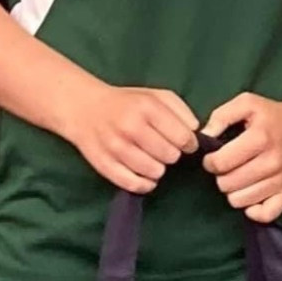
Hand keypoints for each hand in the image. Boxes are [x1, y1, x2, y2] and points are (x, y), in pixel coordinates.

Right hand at [59, 83, 198, 194]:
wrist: (85, 109)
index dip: (190, 144)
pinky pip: (134, 185)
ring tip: (154, 160)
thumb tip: (196, 132)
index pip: (182, 137)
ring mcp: (116, 148)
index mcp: (147, 108)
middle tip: (165, 149)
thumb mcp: (156, 96)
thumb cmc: (128, 102)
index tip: (187, 144)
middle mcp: (131, 127)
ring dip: (159, 169)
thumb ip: (181, 111)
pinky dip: (145, 184)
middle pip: (170, 156)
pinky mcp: (104, 165)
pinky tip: (146, 175)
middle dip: (173, 155)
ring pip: (154, 172)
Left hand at [199, 92, 281, 222]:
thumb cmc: (273, 115)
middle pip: (227, 184)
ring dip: (234, 191)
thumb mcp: (247, 103)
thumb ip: (221, 115)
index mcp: (260, 138)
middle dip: (221, 176)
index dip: (210, 161)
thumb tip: (204, 136)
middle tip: (228, 166)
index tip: (213, 157)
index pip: (220, 163)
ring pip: (240, 201)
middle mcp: (272, 162)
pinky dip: (253, 209)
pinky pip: (265, 215)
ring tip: (238, 177)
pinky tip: (251, 195)